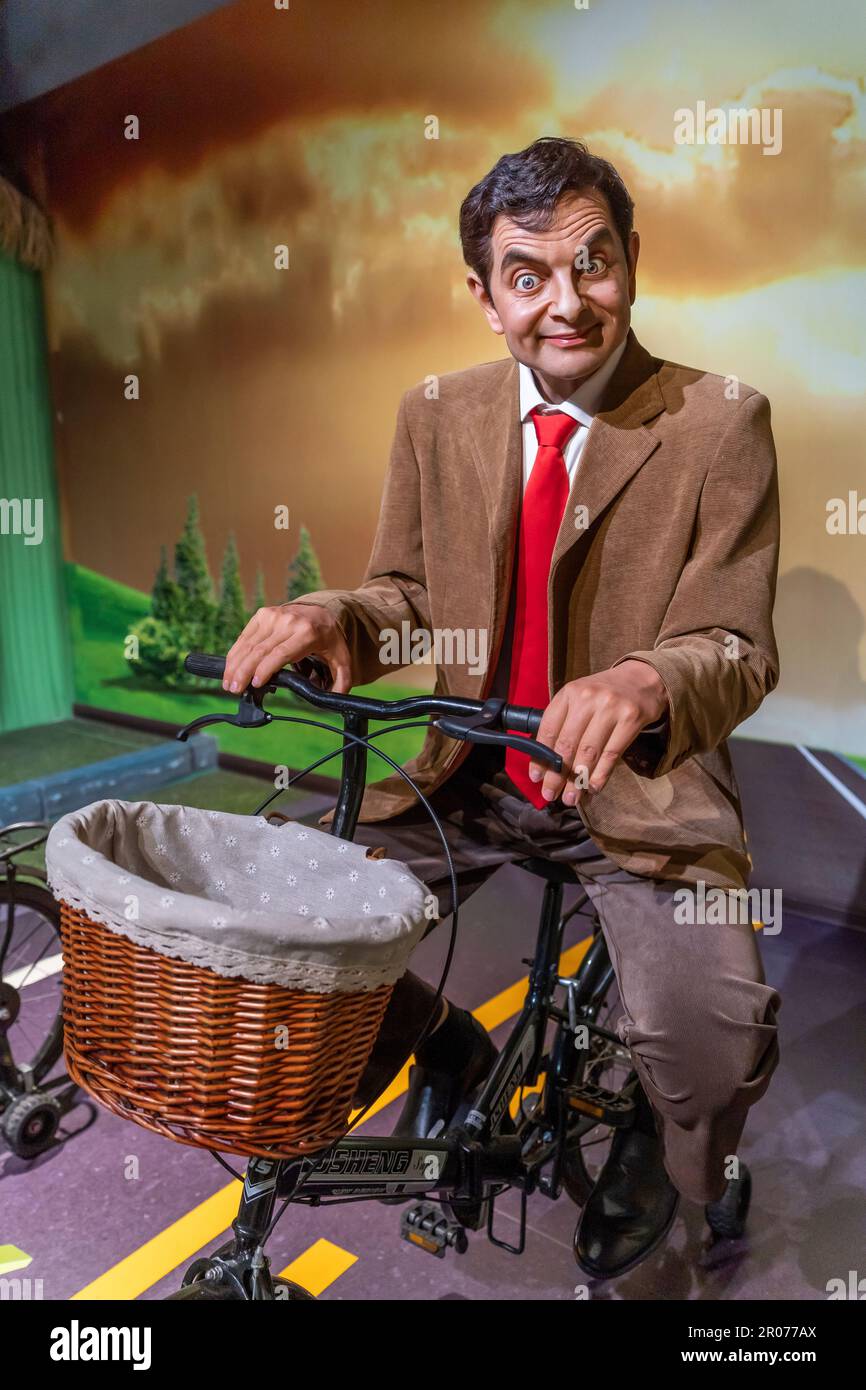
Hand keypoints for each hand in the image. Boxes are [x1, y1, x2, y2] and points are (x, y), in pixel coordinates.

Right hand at [222, 603, 352, 694]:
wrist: (322, 611)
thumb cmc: (329, 639)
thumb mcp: (342, 660)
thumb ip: (342, 683)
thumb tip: (334, 700)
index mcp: (307, 633)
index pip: (281, 653)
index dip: (265, 669)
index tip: (255, 684)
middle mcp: (288, 622)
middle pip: (260, 650)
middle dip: (244, 672)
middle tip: (234, 690)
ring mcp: (273, 616)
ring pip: (248, 644)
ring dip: (235, 665)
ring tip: (228, 683)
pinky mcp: (263, 615)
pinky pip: (245, 637)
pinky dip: (235, 653)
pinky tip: (230, 668)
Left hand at [529, 660, 667, 805]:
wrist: (642, 678)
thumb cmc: (604, 694)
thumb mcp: (579, 698)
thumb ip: (564, 723)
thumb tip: (546, 763)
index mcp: (569, 693)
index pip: (549, 729)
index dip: (540, 757)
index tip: (536, 777)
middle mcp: (587, 698)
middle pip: (567, 744)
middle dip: (557, 775)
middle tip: (551, 795)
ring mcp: (610, 708)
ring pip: (588, 752)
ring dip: (577, 780)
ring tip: (571, 798)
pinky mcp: (630, 719)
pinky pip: (611, 754)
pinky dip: (601, 775)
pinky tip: (593, 787)